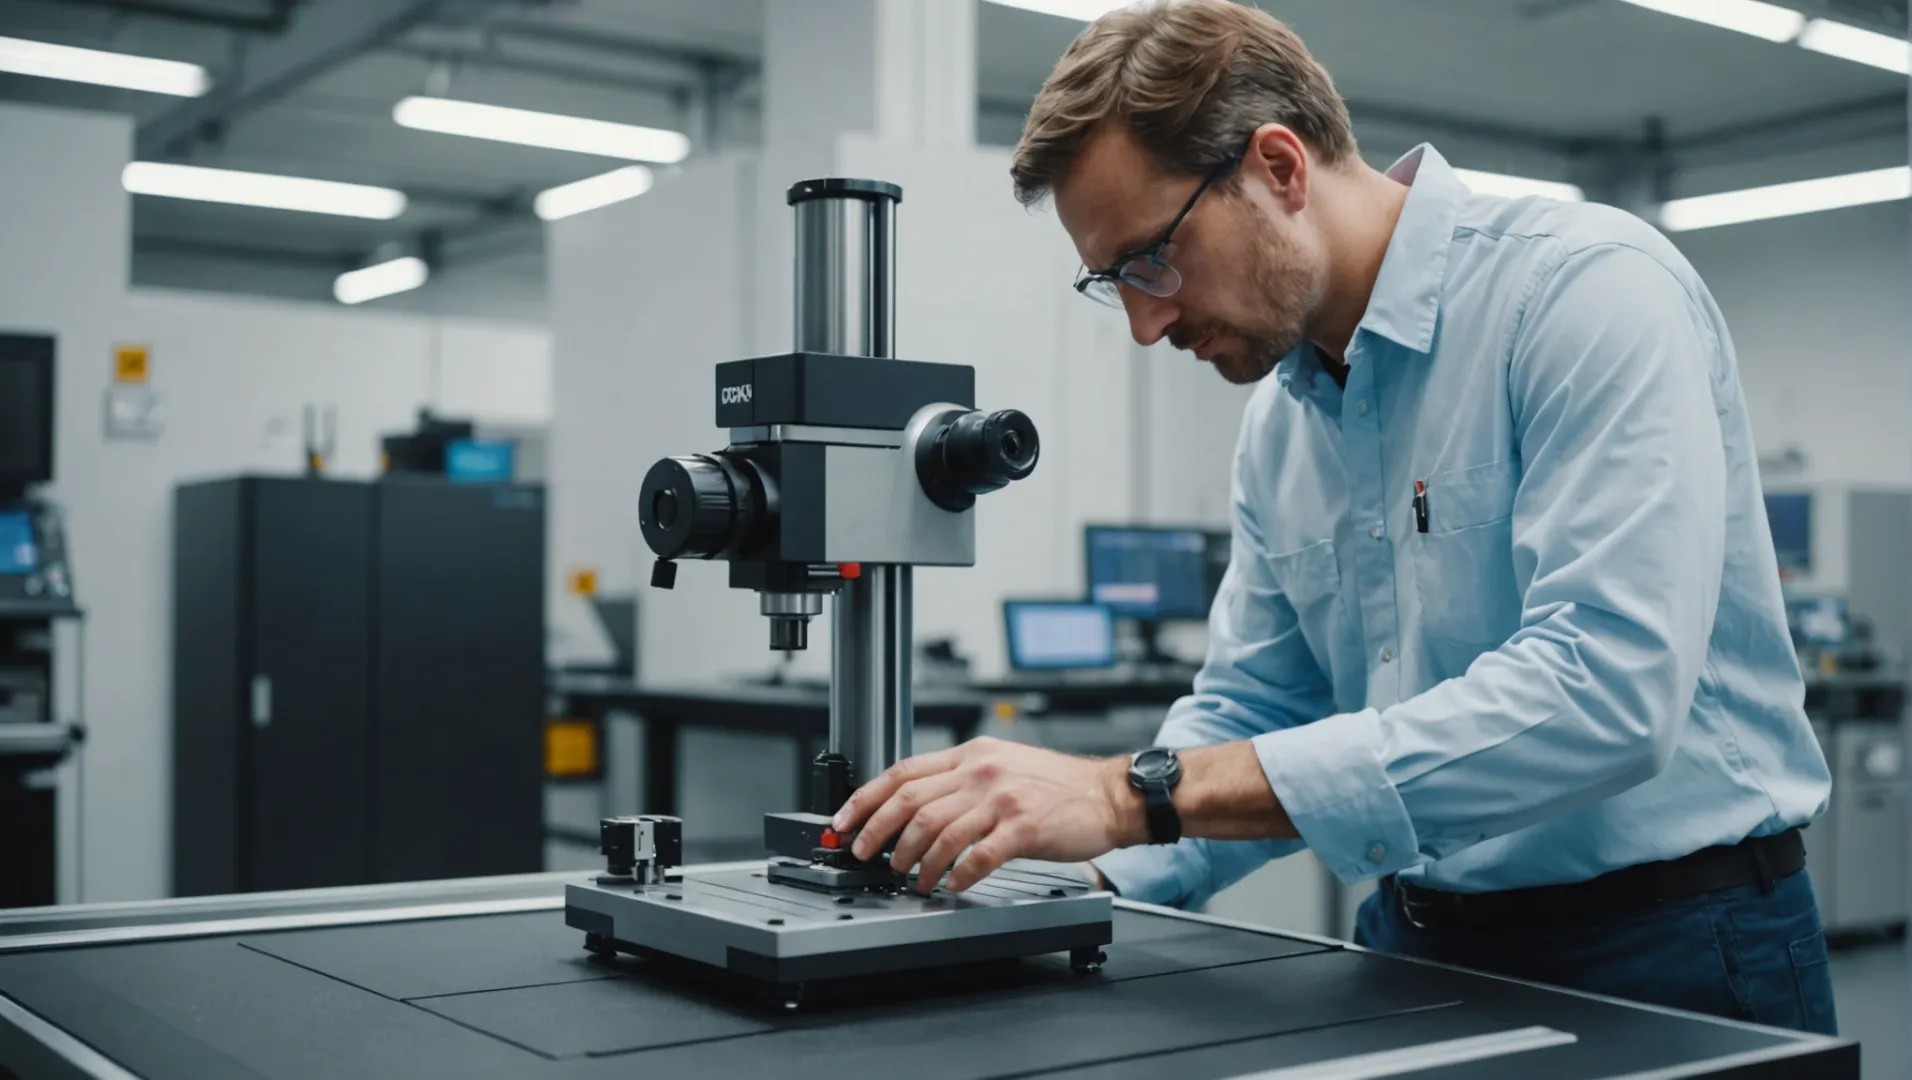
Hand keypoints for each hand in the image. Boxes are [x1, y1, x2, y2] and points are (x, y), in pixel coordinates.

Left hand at [831, 737, 1140, 893]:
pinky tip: (953, 885)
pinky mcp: (1023, 829)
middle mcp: (982, 772)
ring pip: (938, 831)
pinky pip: (977, 856)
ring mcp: (1002, 800)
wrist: (1107, 795)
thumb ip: (962, 779)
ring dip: (917, 860)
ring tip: (913, 878)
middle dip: (879, 833)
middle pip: (912, 802)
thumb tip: (915, 806)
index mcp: (972, 755)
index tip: (844, 822)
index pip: (903, 772)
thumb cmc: (1058, 786)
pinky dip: (958, 875)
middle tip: (867, 856)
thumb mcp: (1003, 765)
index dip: (865, 799)